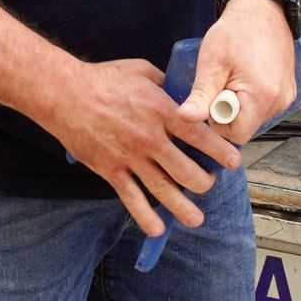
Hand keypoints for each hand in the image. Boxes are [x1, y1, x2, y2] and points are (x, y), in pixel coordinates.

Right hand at [45, 57, 242, 238]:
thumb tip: (183, 92)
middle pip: (185, 169)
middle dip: (203, 182)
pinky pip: (131, 197)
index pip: (198, 135)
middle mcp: (149, 137)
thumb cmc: (106, 78)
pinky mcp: (110, 170)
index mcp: (161, 110)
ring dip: (181, 207)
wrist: (66, 94)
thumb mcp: (144, 71)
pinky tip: (157, 228)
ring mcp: (129, 156)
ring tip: (196, 220)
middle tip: (210, 184)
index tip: (234, 162)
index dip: (220, 151)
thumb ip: (167, 84)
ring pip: (162, 188)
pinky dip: (144, 216)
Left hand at [180, 0, 297, 142]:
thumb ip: (200, 95)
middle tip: (223, 82)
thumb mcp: (212, 62)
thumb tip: (184, 118)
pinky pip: (265, 106)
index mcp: (262, 97)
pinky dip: (252, 97)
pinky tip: (246, 76)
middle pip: (246, 127)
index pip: (235, 135)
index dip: (218, 121)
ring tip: (235, 76)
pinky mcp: (288, 89)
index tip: (214, 96)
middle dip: (229, 111)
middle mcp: (280, 100)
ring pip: (255, 117)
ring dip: (240, 104)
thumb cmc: (237, 31)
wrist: (262, 8)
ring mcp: (287, 95)